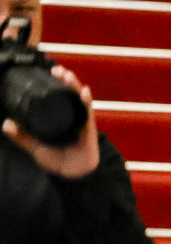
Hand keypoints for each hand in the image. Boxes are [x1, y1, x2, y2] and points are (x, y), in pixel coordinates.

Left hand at [2, 63, 99, 177]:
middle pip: (68, 93)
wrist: (75, 175)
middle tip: (56, 69)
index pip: (55, 97)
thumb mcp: (35, 148)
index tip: (46, 72)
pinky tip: (83, 92)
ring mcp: (80, 120)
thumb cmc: (58, 161)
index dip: (53, 84)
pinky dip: (86, 101)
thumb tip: (6, 124)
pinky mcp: (88, 127)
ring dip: (74, 85)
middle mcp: (70, 116)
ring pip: (78, 98)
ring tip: (67, 75)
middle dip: (64, 79)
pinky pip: (88, 112)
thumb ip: (22, 137)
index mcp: (58, 118)